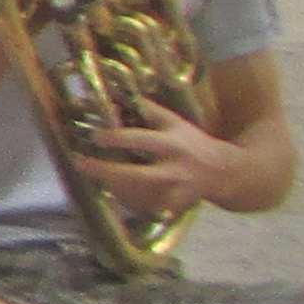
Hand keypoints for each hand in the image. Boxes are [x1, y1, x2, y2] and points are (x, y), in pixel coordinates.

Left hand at [70, 100, 239, 220]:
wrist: (224, 173)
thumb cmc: (190, 142)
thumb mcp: (173, 121)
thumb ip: (146, 109)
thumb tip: (113, 94)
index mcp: (173, 144)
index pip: (142, 140)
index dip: (117, 138)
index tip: (95, 136)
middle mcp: (174, 170)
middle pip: (138, 175)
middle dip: (106, 171)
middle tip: (79, 162)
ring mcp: (174, 193)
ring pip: (137, 195)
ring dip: (110, 185)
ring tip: (90, 173)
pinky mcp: (173, 209)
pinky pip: (143, 207)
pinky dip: (125, 200)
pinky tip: (112, 190)